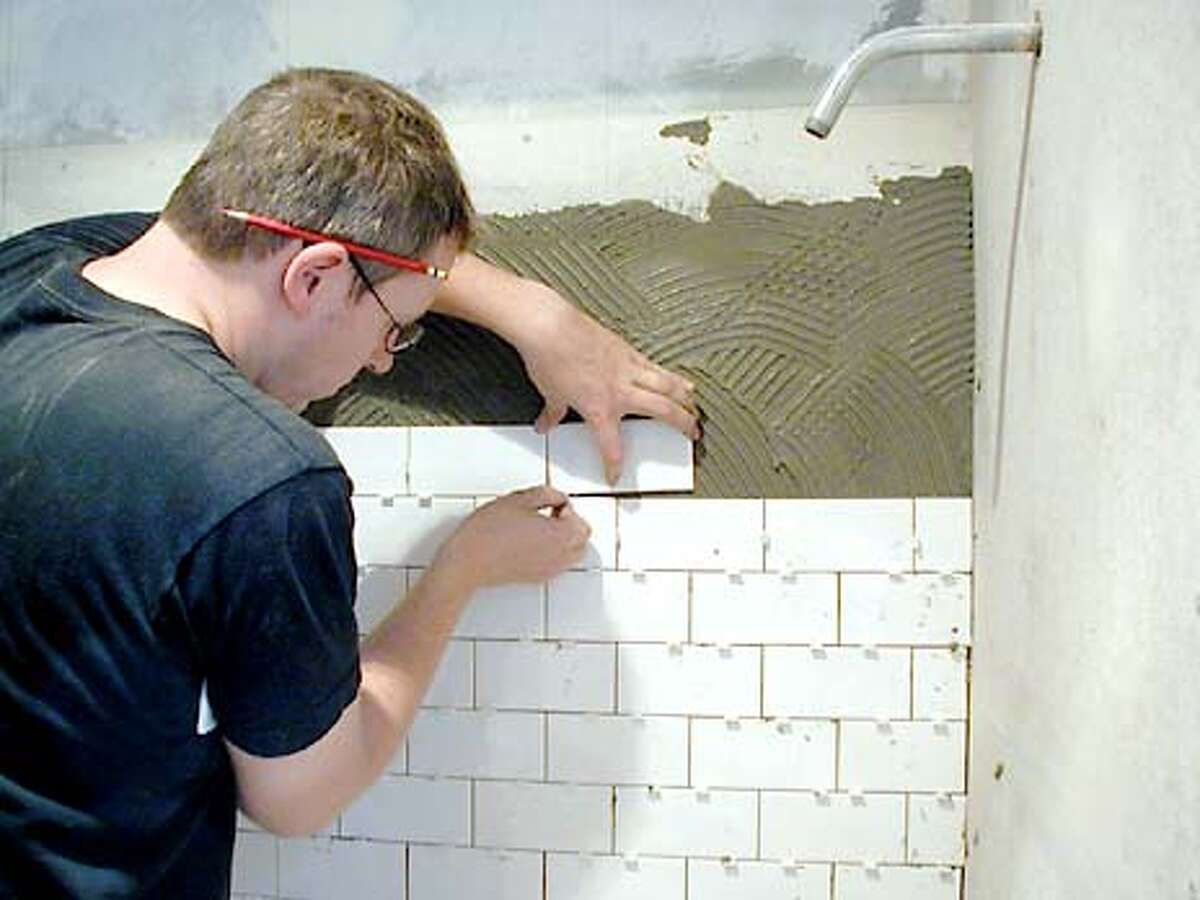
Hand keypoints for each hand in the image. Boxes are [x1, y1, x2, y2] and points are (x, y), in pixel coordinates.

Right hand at [432, 486, 589, 591]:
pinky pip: (556, 564)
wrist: (468, 561)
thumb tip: (557, 498)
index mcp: (560, 536)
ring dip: (563, 539)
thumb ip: (547, 494)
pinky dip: (552, 552)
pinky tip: (529, 542)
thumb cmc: (488, 533)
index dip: (567, 508)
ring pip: (570, 554)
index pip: (581, 522)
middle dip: (570, 525)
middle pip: (581, 541)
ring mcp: (548, 570)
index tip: (551, 503)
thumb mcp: (520, 499)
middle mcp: (559, 556)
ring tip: (538, 528)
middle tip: (549, 514)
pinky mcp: (535, 578)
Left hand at [518, 288, 699, 483]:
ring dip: (686, 398)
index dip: (614, 466)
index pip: (611, 447)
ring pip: (668, 385)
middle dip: (683, 424)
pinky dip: (671, 376)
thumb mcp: (551, 393)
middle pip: (664, 411)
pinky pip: (656, 366)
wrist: (549, 327)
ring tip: (695, 405)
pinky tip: (679, 379)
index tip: (615, 475)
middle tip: (693, 433)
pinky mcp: (627, 350)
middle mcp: (621, 391)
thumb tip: (547, 421)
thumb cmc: (549, 359)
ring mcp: (628, 368)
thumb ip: (554, 412)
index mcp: (600, 409)